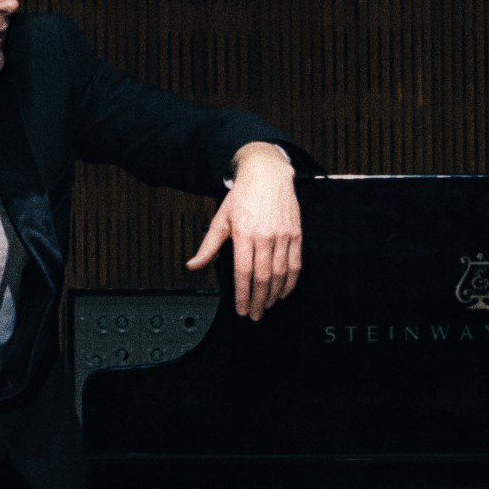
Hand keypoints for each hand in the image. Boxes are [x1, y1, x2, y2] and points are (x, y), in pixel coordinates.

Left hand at [191, 145, 304, 319]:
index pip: (243, 272)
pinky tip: (284, 291)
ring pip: (280, 274)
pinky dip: (291, 282)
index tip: (241, 309)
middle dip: (258, 301)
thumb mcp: (221, 219)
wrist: (267, 173)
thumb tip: (193, 265)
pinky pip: (295, 264)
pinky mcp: (295, 234)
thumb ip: (208, 246)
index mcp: (244, 234)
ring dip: (274, 294)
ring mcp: (282, 236)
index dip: (242, 295)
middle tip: (254, 315)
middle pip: (262, 278)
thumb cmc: (243, 196)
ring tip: (267, 306)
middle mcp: (264, 236)